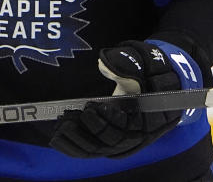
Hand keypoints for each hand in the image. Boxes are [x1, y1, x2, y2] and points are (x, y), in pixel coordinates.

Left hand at [49, 40, 201, 158]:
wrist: (154, 81)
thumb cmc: (148, 70)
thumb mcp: (144, 61)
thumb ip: (127, 62)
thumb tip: (103, 64)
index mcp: (151, 117)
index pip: (129, 125)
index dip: (110, 118)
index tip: (92, 106)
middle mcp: (138, 135)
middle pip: (112, 141)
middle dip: (90, 130)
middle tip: (72, 117)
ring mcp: (123, 141)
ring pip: (99, 149)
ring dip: (78, 142)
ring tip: (60, 128)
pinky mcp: (109, 143)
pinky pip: (92, 151)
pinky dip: (74, 148)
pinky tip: (58, 139)